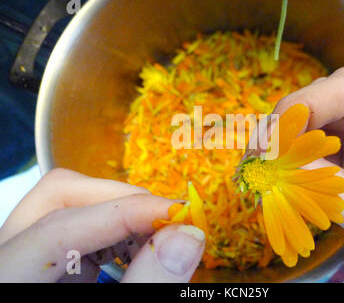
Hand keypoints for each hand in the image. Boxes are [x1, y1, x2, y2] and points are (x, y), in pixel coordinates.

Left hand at [0, 169, 204, 282]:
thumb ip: (148, 284)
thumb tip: (188, 236)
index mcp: (6, 281)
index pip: (56, 229)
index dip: (122, 214)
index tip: (178, 214)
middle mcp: (4, 260)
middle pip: (57, 196)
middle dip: (121, 201)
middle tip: (168, 221)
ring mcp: (20, 255)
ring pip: (64, 202)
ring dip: (120, 211)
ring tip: (158, 232)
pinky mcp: (42, 259)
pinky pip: (74, 223)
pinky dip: (115, 227)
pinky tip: (139, 244)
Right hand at [272, 67, 343, 281]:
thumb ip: (333, 189)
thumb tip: (275, 162)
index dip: (303, 107)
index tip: (267, 140)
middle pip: (338, 98)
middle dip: (293, 125)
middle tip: (260, 157)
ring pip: (330, 120)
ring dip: (296, 143)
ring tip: (271, 169)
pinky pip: (333, 145)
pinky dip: (307, 160)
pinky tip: (292, 175)